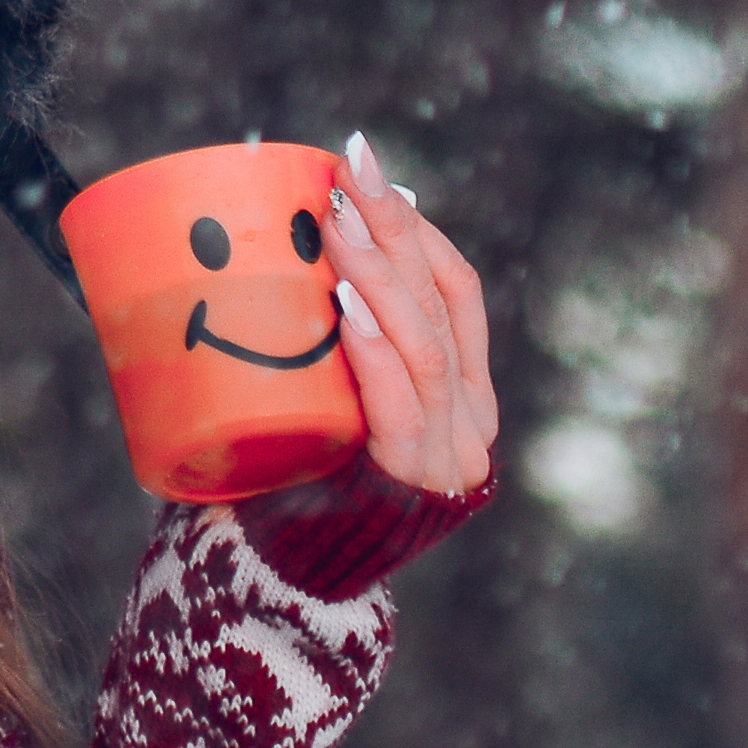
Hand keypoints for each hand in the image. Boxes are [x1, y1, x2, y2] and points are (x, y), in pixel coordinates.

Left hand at [324, 131, 496, 499]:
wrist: (278, 581)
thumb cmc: (289, 474)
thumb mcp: (322, 393)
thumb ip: (327, 337)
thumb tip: (289, 235)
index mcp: (461, 389)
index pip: (455, 290)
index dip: (415, 227)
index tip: (362, 166)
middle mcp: (469, 420)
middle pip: (442, 305)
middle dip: (392, 230)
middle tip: (343, 172)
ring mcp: (447, 455)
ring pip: (425, 347)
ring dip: (379, 276)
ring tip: (336, 224)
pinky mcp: (410, 484)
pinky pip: (400, 407)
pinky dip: (374, 352)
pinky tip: (347, 309)